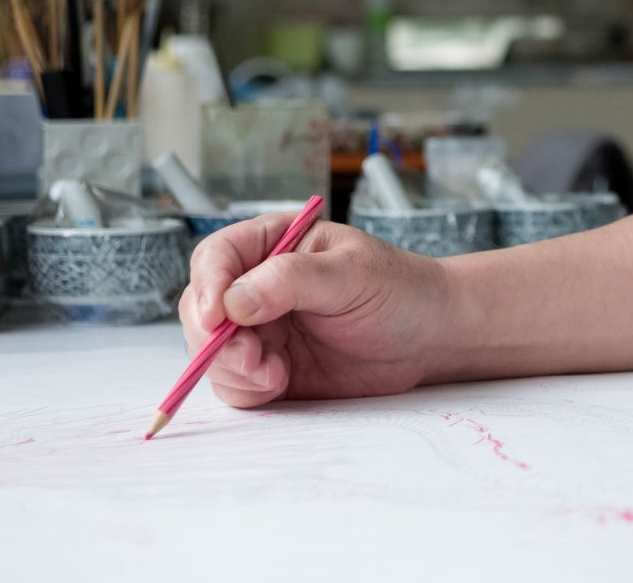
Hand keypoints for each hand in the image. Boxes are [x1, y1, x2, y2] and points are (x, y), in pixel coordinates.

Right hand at [178, 211, 453, 406]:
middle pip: (201, 309)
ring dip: (232, 369)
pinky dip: (245, 390)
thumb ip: (291, 280)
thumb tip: (233, 300)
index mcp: (275, 243)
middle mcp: (258, 285)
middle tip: (252, 358)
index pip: (217, 256)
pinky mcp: (269, 368)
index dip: (208, 285)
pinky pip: (234, 383)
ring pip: (211, 352)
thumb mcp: (352, 274)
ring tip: (276, 374)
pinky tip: (281, 383)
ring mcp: (262, 329)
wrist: (431, 336)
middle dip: (216, 340)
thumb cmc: (400, 290)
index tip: (218, 316)